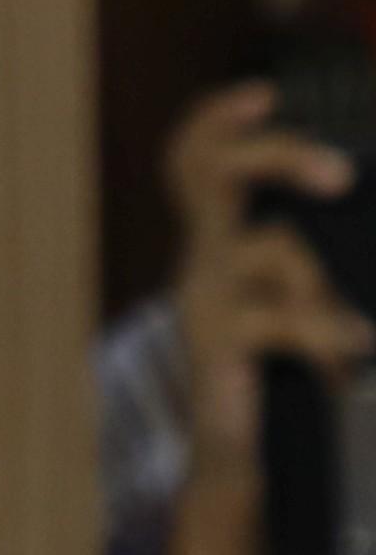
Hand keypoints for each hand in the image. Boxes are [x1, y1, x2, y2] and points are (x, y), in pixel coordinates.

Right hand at [171, 83, 370, 496]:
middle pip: (214, 173)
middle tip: (341, 175)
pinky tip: (345, 362)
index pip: (195, 163)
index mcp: (221, 241)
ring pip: (275, 245)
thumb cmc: (281, 377)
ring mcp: (202, 298)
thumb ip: (321, 266)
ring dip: (328, 286)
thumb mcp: (304, 305)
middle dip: (278, 153)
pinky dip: (324, 332)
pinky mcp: (215, 342)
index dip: (214, 120)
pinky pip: (279, 315)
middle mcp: (202, 258)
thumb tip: (365, 209)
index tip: (260, 93)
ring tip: (356, 334)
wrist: (235, 461)